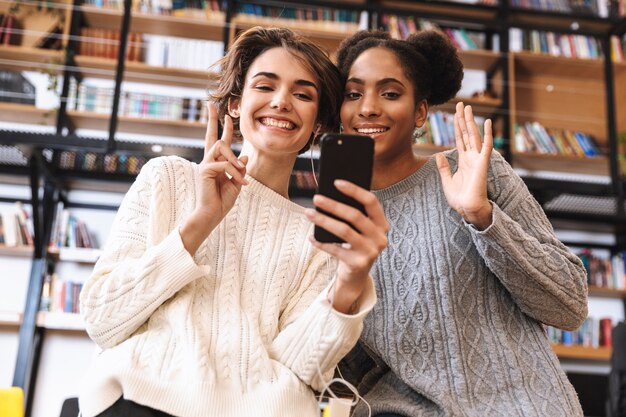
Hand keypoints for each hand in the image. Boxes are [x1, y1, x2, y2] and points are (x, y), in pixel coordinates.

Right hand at [180, 102, 247, 254]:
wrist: (212, 214)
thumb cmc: (223, 200)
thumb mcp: (237, 182)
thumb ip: (240, 168)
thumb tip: (245, 155)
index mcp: (216, 163)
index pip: (219, 141)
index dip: (223, 128)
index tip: (225, 115)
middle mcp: (209, 160)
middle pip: (211, 136)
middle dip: (212, 119)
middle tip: (211, 104)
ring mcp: (205, 164)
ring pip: (221, 147)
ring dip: (234, 160)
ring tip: (241, 174)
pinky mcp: (205, 170)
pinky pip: (225, 164)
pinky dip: (235, 173)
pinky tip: (241, 183)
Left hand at [306, 181, 388, 313]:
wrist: (356, 275)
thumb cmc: (355, 245)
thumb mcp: (360, 230)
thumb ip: (354, 214)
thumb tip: (330, 195)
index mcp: (382, 224)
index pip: (371, 202)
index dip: (354, 190)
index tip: (336, 182)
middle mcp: (380, 238)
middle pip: (355, 215)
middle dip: (333, 205)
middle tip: (316, 198)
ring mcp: (370, 252)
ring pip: (344, 231)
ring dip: (324, 221)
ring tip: (309, 213)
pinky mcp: (358, 264)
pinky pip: (335, 249)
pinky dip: (321, 242)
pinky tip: (311, 237)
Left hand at [436, 102, 492, 229]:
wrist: (467, 208)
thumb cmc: (459, 198)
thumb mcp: (447, 180)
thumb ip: (443, 167)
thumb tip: (438, 155)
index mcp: (463, 160)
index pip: (460, 139)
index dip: (457, 126)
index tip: (455, 113)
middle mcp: (471, 157)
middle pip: (467, 133)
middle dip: (463, 119)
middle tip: (461, 104)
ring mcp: (478, 159)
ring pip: (474, 136)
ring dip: (471, 121)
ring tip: (468, 107)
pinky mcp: (483, 163)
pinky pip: (486, 146)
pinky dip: (487, 134)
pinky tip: (486, 122)